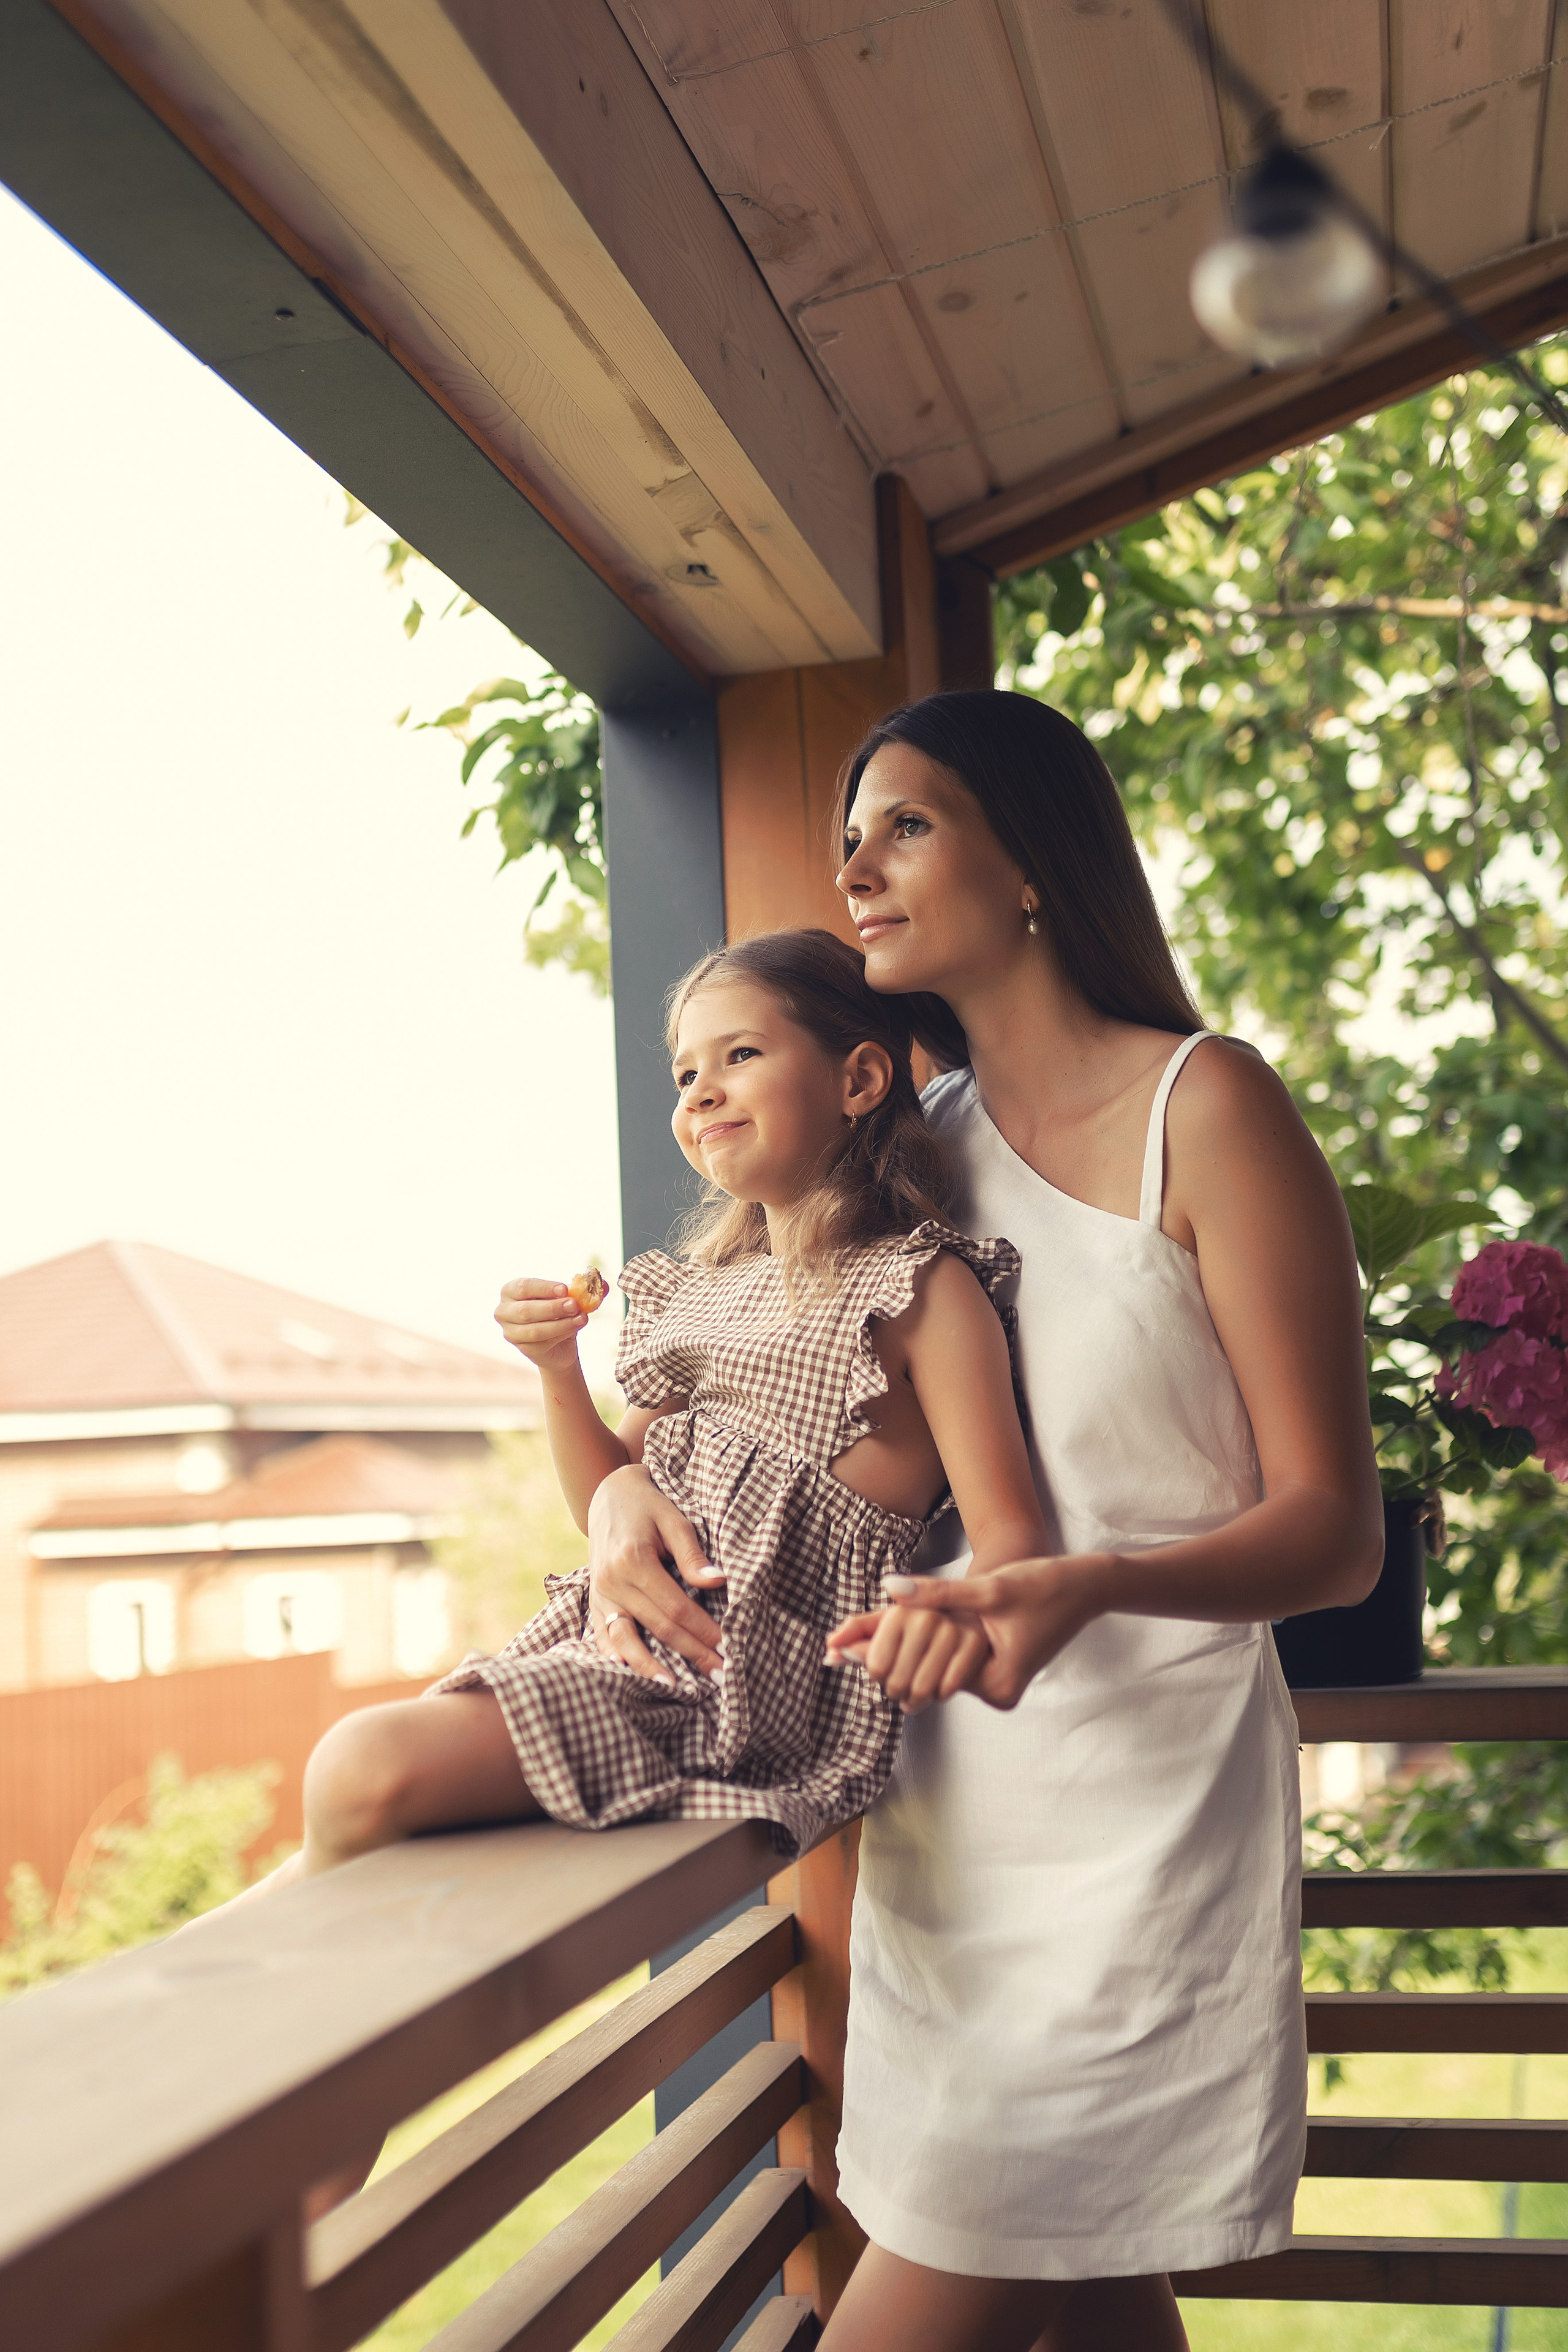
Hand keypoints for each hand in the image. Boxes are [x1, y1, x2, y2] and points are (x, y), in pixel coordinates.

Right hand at [495, 1277, 589, 1370]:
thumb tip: (603, 1284)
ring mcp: (511, 1333)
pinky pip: (542, 1343)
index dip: (544, 1288)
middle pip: (526, 1310)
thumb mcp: (570, 1297)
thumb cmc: (560, 1312)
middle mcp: (504, 1312)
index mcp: (510, 1291)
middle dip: (553, 1307)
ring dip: (561, 1323)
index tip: (565, 1289)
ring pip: (535, 1330)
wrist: (561, 1342)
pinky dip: (561, 1334)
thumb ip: (585, 1288)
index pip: (523, 1287)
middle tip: (575, 1305)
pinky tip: (576, 1327)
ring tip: (582, 1318)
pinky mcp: (524, 1349)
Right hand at [586, 1464, 727, 1681]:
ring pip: (625, 1640)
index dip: (703, 1630)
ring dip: (650, 1667)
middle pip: (657, 1628)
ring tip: (675, 1689)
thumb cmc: (648, 1505)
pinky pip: (601, 1636)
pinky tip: (629, 1675)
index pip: (676, 1608)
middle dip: (690, 1653)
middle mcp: (611, 1582)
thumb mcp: (674, 1520)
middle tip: (719, 1676)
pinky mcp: (594, 1601)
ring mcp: (599, 1594)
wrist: (609, 1495)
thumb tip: (718, 1582)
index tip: (728, 1647)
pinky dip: (615, 1657)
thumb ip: (692, 1554)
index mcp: (633, 1561)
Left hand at [824, 1603, 990, 1713]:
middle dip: (897, 1691)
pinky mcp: (974, 1644)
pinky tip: (940, 1685)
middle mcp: (925, 1617)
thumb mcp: (886, 1625)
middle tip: (903, 1683)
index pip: (876, 1667)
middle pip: (897, 1682)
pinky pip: (947, 1689)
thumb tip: (830, 1648)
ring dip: (917, 1700)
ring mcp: (953, 1630)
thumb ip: (857, 1635)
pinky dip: (940, 1695)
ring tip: (917, 1690)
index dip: (878, 1677)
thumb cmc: (919, 1624)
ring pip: (922, 1690)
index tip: (886, 1669)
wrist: (967, 1614)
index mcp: (898, 1612)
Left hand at [829, 1555, 1111, 1710]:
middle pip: (925, 1677)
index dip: (880, 1658)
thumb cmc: (1046, 1585)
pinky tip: (890, 1629)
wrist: (1088, 1586)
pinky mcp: (994, 1668)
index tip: (835, 1651)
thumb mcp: (990, 1588)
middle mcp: (994, 1691)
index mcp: (994, 1684)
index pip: (923, 1674)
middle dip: (884, 1658)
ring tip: (847, 1642)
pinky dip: (926, 1645)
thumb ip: (937, 1594)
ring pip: (935, 1668)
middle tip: (832, 1646)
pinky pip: (950, 1660)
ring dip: (904, 1651)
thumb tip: (887, 1588)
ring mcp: (994, 1683)